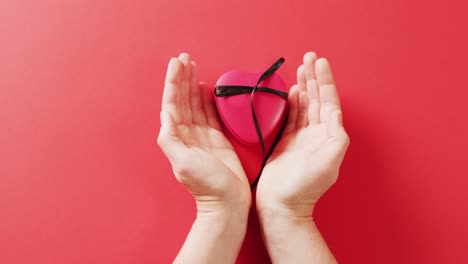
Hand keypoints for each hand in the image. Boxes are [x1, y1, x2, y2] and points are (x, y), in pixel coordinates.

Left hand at [157, 53, 250, 214]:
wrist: (227, 202)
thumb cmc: (207, 185)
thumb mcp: (184, 163)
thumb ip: (170, 140)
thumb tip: (165, 115)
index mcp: (177, 136)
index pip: (173, 102)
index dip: (174, 82)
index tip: (177, 63)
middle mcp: (187, 133)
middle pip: (183, 98)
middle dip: (183, 77)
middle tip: (185, 58)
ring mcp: (202, 135)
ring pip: (195, 103)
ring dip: (192, 84)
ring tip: (193, 66)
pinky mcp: (216, 138)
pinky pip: (209, 113)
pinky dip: (206, 100)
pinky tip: (205, 89)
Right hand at [257, 52, 349, 216]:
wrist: (281, 205)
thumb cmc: (304, 188)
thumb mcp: (328, 163)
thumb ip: (335, 137)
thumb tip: (335, 112)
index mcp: (328, 136)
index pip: (329, 101)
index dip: (325, 81)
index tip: (320, 62)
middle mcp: (317, 134)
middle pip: (317, 98)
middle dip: (314, 77)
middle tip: (309, 57)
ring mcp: (301, 137)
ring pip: (305, 104)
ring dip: (304, 86)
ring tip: (302, 67)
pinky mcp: (286, 142)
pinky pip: (292, 116)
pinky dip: (292, 102)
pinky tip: (291, 91)